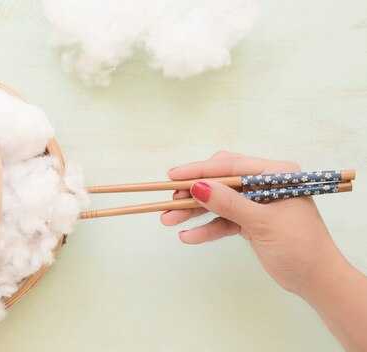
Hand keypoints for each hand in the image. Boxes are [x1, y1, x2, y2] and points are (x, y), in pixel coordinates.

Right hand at [161, 151, 344, 295]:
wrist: (316, 281)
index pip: (231, 166)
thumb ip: (229, 203)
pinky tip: (189, 236)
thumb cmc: (301, 247)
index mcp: (276, 173)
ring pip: (217, 202)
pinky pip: (222, 220)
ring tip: (168, 220)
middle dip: (194, 192)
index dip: (200, 170)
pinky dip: (206, 228)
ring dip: (194, 211)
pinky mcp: (249, 222)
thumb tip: (198, 187)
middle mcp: (265, 184)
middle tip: (170, 200)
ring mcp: (256, 203)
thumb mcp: (262, 222)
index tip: (174, 176)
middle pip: (221, 181)